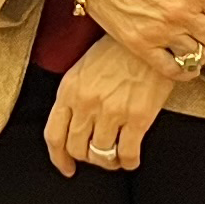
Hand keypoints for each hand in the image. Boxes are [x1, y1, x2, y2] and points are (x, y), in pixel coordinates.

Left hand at [44, 35, 179, 177]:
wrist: (150, 37)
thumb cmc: (119, 49)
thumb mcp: (84, 68)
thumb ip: (74, 96)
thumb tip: (75, 125)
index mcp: (70, 89)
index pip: (54, 135)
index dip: (58, 158)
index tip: (66, 166)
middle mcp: (87, 102)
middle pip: (77, 148)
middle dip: (86, 158)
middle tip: (96, 156)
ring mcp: (112, 111)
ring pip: (101, 155)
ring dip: (109, 161)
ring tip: (116, 156)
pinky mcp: (138, 117)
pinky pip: (127, 153)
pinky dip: (128, 162)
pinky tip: (131, 158)